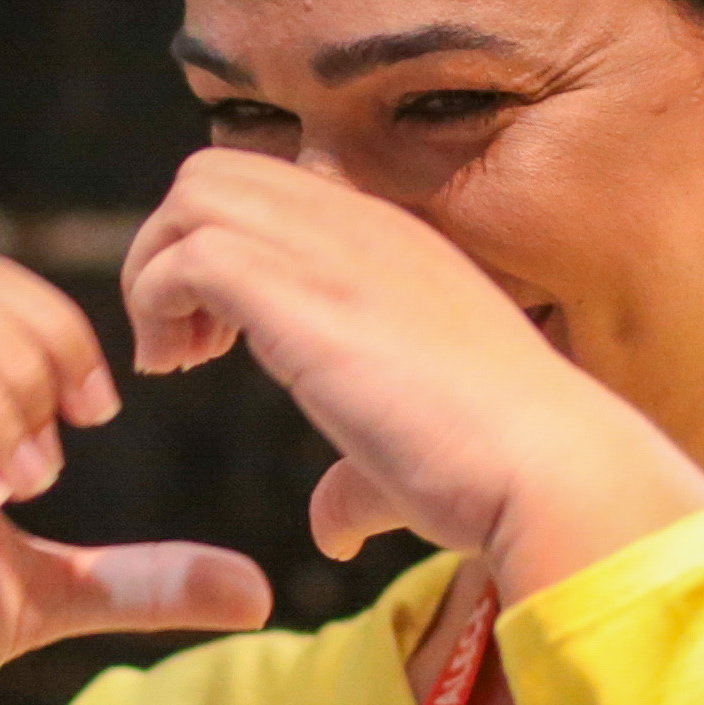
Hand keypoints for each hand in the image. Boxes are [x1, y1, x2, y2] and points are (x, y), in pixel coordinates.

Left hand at [122, 150, 703, 590]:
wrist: (547, 469)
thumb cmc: (491, 474)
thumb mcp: (408, 460)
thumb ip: (358, 482)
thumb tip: (331, 529)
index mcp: (390, 245)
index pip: (270, 190)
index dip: (221, 251)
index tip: (218, 338)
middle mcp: (361, 228)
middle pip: (216, 175)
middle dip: (170, 249)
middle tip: (184, 347)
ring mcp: (335, 251)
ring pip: (192, 197)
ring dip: (156, 273)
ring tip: (176, 358)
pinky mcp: (303, 292)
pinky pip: (189, 251)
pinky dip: (158, 300)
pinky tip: (181, 365)